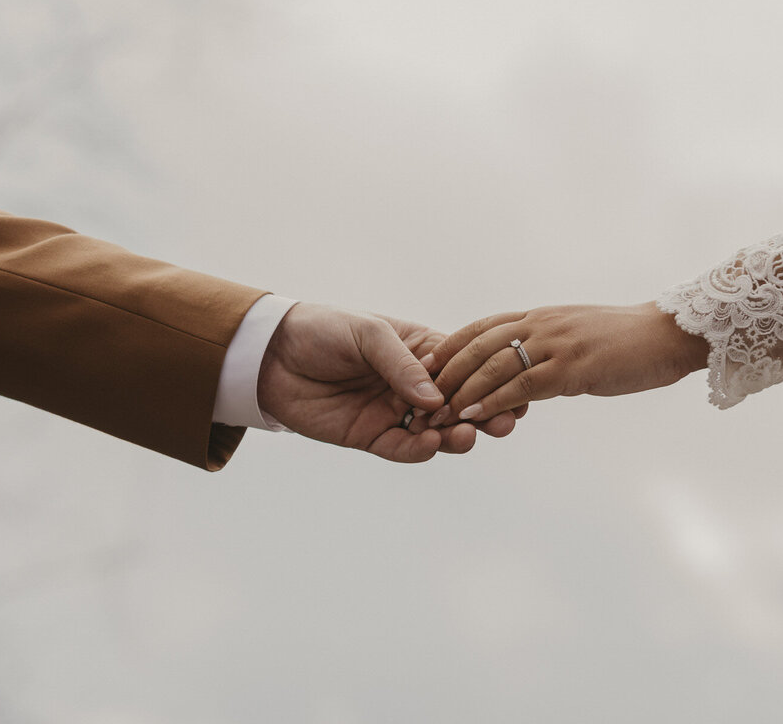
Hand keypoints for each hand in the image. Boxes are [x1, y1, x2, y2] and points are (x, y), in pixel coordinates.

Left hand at [256, 302, 520, 461]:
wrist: (271, 355)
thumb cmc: (323, 330)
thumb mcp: (369, 334)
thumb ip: (403, 365)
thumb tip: (436, 399)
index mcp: (421, 352)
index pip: (464, 369)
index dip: (487, 381)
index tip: (512, 391)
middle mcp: (413, 385)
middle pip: (458, 405)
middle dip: (482, 414)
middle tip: (504, 421)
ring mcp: (394, 412)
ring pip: (436, 432)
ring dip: (456, 436)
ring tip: (465, 435)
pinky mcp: (371, 436)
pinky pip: (403, 449)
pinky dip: (420, 451)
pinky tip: (430, 444)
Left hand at [423, 302, 708, 425]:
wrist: (671, 334)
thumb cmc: (630, 341)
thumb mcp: (580, 338)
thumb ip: (552, 351)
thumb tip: (534, 376)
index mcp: (541, 316)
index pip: (482, 327)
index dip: (449, 345)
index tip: (423, 364)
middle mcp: (541, 324)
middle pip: (477, 343)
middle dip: (444, 370)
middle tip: (416, 393)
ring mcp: (555, 344)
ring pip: (493, 364)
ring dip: (460, 389)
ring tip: (435, 411)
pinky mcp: (572, 367)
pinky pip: (522, 384)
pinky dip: (493, 400)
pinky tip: (473, 413)